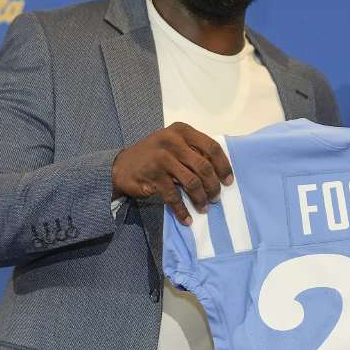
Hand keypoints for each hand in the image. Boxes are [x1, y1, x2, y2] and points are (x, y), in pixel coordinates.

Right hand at [111, 122, 232, 225]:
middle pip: (204, 167)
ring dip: (200, 198)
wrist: (121, 165)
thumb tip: (220, 172)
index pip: (211, 147)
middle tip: (216, 197)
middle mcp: (172, 141)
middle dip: (213, 186)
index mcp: (182, 131)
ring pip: (192, 182)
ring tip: (204, 207)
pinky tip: (187, 218)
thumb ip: (194, 151)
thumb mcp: (174, 144)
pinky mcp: (153, 175)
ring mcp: (161, 158)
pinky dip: (182, 210)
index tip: (229, 181)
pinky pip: (174, 196)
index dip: (223, 166)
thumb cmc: (154, 155)